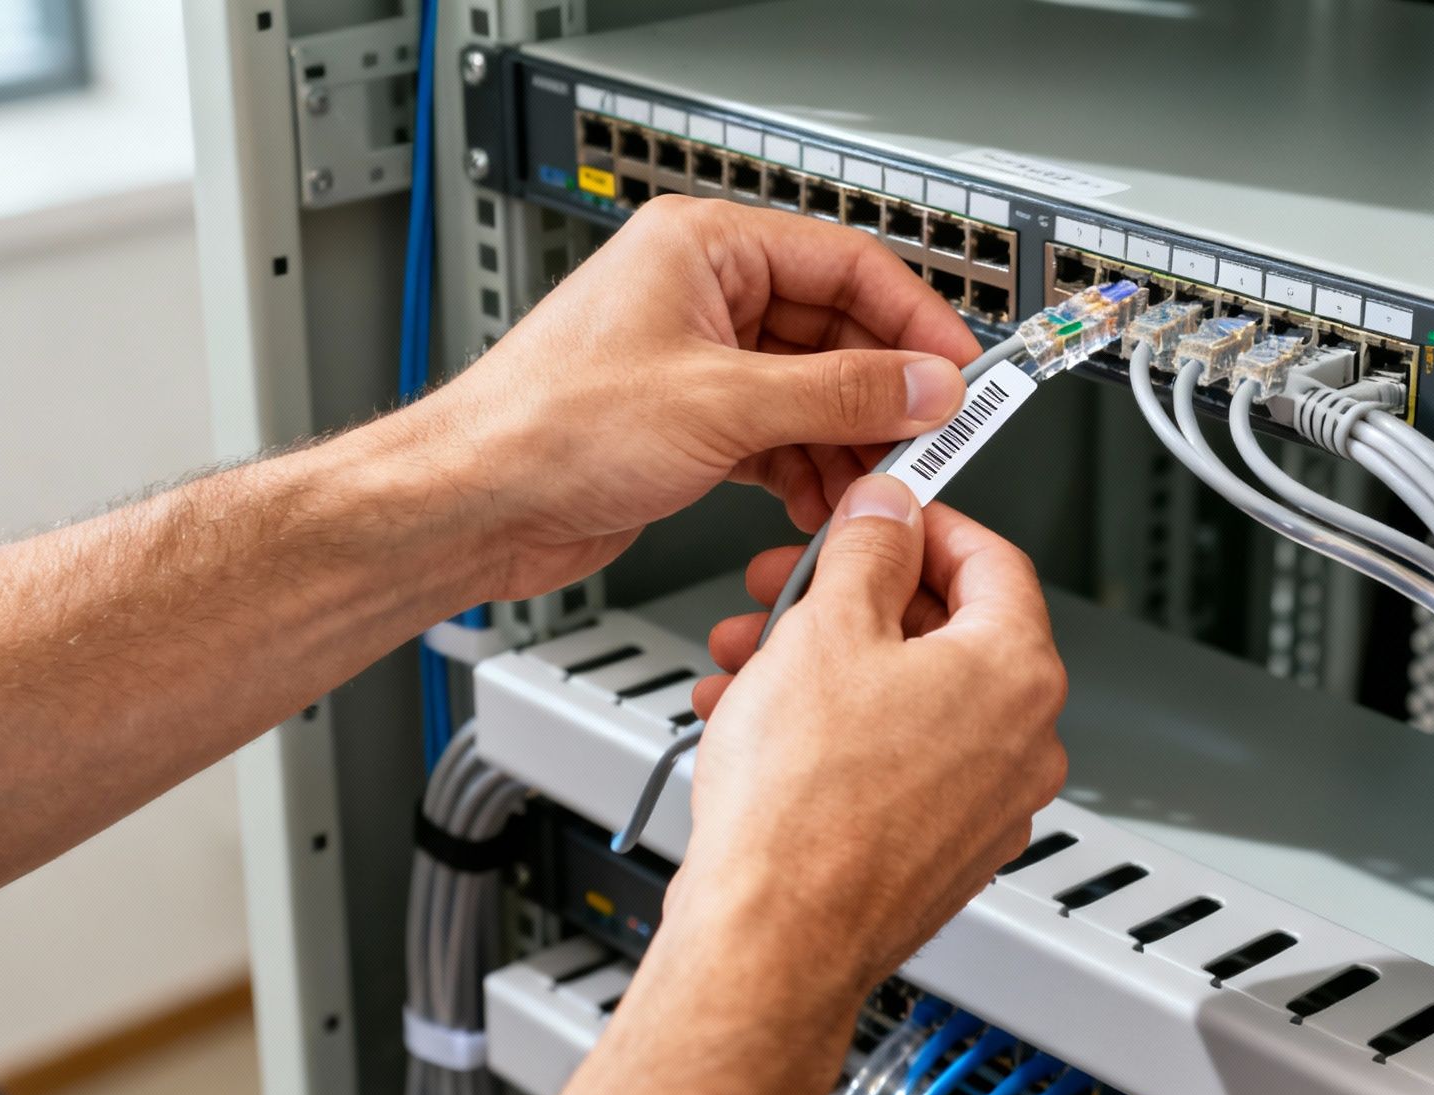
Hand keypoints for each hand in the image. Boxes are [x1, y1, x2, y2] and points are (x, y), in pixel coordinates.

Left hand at [396, 197, 980, 600]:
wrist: (472, 506)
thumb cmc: (547, 428)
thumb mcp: (723, 405)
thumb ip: (840, 393)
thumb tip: (926, 385)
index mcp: (704, 248)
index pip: (845, 264)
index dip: (914, 320)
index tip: (961, 371)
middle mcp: (701, 295)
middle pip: (834, 332)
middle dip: (883, 395)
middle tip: (930, 440)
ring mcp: (696, 361)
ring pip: (811, 391)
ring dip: (848, 442)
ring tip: (877, 484)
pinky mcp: (690, 422)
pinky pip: (779, 434)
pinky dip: (808, 468)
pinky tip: (825, 502)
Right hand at [667, 475, 1069, 996]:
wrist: (772, 938)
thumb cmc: (802, 806)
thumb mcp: (826, 628)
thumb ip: (869, 548)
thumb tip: (890, 511)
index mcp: (1017, 673)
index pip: (992, 559)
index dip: (922, 523)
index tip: (878, 516)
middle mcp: (1024, 742)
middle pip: (943, 630)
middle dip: (849, 602)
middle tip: (786, 592)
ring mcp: (990, 804)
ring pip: (909, 699)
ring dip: (826, 667)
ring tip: (748, 665)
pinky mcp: (946, 850)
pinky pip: (899, 762)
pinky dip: (837, 732)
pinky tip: (763, 726)